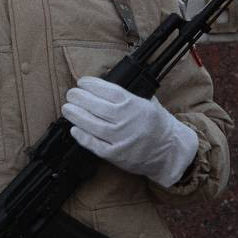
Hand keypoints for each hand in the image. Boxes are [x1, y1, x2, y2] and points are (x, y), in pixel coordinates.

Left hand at [63, 75, 199, 187]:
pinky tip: (74, 130)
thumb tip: (101, 86)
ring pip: (93, 125)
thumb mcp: (148, 102)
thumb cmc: (157, 124)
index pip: (109, 91)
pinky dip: (83, 137)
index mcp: (135, 105)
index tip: (81, 82)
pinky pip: (96, 146)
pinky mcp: (117, 155)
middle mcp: (128, 121)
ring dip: (77, 116)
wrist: (170, 151)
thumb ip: (128, 94)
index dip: (93, 85)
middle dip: (80, 98)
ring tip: (67, 108)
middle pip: (98, 107)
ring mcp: (122, 139)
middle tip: (70, 94)